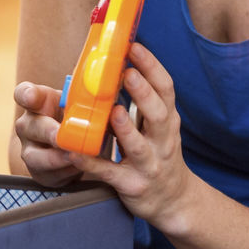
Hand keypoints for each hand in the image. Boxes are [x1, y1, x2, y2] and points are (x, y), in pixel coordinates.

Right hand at [12, 81, 82, 187]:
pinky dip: (66, 170)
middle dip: (48, 132)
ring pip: (35, 156)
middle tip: (61, 136)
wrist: (71, 145)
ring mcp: (29, 150)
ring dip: (56, 157)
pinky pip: (49, 173)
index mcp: (38, 102)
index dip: (27, 95)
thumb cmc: (76, 117)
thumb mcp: (81, 104)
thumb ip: (89, 99)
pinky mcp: (39, 172)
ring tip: (74, 155)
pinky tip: (79, 166)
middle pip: (29, 126)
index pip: (24, 93)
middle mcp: (28, 125)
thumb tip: (109, 96)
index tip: (31, 97)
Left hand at [65, 43, 194, 224]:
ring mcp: (149, 165)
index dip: (152, 67)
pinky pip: (109, 173)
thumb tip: (121, 65)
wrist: (174, 200)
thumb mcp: (160, 126)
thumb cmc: (160, 154)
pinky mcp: (131, 185)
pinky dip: (91, 162)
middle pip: (158, 114)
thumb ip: (145, 101)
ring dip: (125, 128)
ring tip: (112, 111)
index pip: (166, 89)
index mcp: (168, 121)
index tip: (135, 47)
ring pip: (138, 146)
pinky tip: (74, 151)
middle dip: (143, 93)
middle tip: (126, 72)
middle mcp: (163, 142)